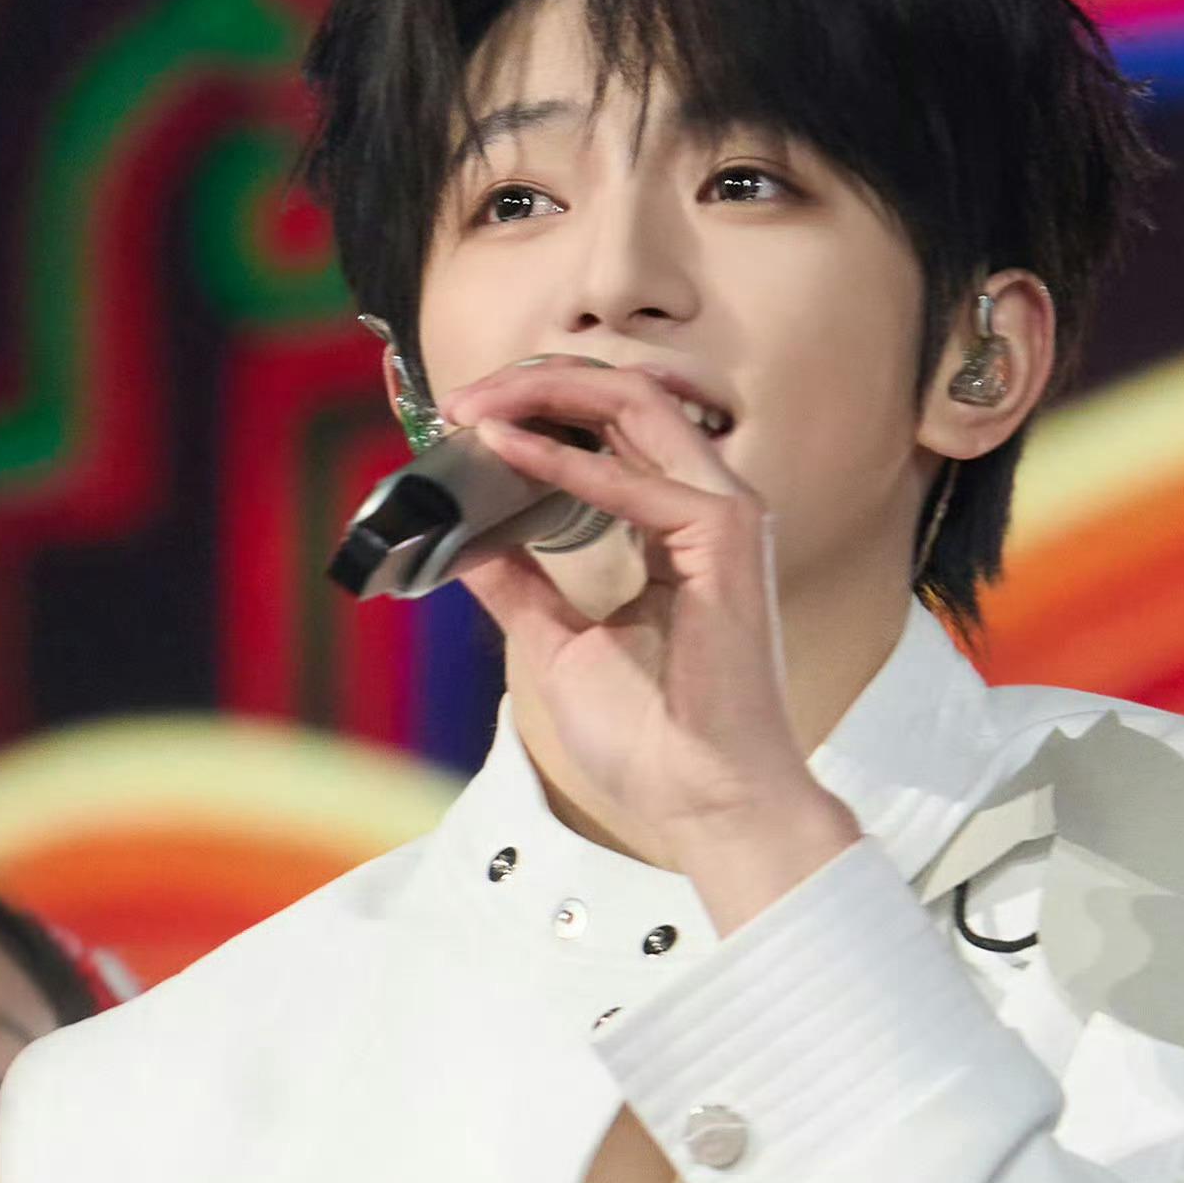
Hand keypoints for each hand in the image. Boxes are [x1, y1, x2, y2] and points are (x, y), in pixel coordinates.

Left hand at [443, 360, 860, 925]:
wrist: (701, 798)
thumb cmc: (653, 739)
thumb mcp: (556, 642)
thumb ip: (518, 582)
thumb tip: (461, 536)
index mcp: (677, 529)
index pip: (611, 433)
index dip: (535, 413)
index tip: (460, 424)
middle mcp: (707, 509)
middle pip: (622, 400)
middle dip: (533, 384)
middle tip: (458, 400)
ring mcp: (723, 517)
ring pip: (635, 405)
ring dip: (543, 397)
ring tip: (472, 409)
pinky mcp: (725, 538)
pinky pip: (633, 479)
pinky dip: (560, 460)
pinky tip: (502, 449)